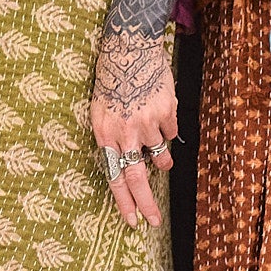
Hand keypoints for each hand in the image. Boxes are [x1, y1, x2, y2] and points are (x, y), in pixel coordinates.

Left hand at [90, 39, 178, 230]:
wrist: (129, 48)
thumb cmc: (111, 80)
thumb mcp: (99, 111)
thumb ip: (112, 139)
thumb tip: (129, 164)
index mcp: (105, 134)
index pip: (115, 177)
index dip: (124, 202)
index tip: (132, 221)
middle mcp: (125, 132)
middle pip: (137, 177)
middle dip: (146, 204)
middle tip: (155, 222)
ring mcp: (147, 122)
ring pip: (160, 156)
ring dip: (160, 159)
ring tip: (155, 147)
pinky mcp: (167, 112)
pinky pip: (171, 134)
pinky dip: (167, 130)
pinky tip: (159, 113)